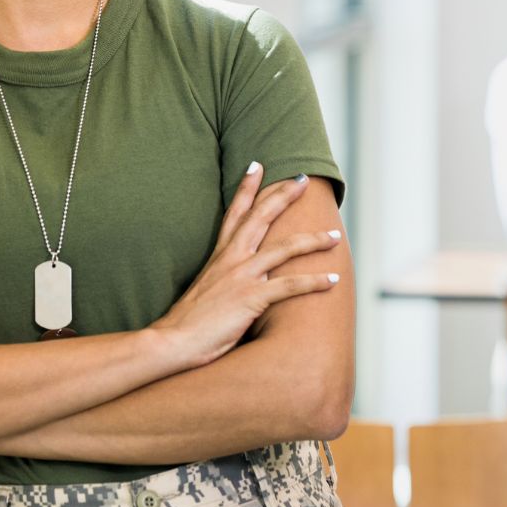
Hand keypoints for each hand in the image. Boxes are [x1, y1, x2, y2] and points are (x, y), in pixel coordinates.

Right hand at [149, 162, 341, 368]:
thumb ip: (222, 280)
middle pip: (261, 218)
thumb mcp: (205, 291)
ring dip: (313, 240)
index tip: (257, 165)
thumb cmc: (186, 322)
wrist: (171, 341)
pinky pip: (289, 286)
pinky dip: (313, 281)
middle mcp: (231, 260)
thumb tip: (237, 281)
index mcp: (218, 256)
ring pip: (284, 249)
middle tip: (303, 178)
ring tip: (335, 235)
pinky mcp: (250, 298)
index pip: (234, 213)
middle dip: (283, 196)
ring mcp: (241, 277)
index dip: (246, 188)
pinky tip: (333, 279)